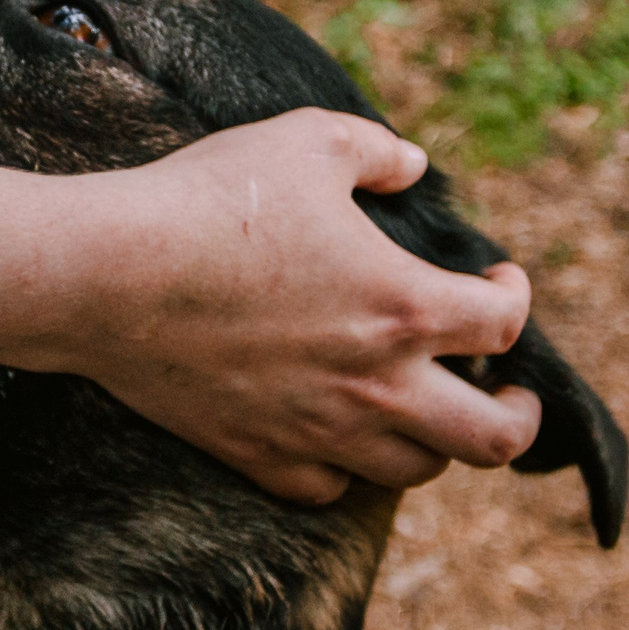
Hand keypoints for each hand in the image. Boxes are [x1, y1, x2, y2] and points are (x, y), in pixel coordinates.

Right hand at [0, 110, 541, 507]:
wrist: (110, 273)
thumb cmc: (211, 198)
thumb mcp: (307, 140)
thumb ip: (376, 150)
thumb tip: (414, 164)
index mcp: (403, 305)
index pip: (504, 325)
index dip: (515, 298)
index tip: (499, 280)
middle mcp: (375, 384)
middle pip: (491, 440)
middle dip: (518, 419)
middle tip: (509, 393)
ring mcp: (319, 431)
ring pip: (413, 472)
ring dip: (434, 440)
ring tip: (423, 407)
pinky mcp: (259, 455)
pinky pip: (329, 489)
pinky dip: (349, 469)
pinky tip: (340, 432)